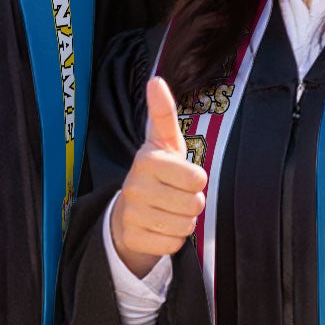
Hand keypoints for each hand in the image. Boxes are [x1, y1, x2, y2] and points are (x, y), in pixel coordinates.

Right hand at [109, 76, 206, 277]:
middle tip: (176, 196)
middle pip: (194, 204)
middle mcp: (135, 186)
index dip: (196, 180)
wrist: (128, 212)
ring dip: (184, 221)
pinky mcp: (132, 238)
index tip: (183, 175)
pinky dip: (172, 239)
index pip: (197, 178)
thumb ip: (163, 113)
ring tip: (168, 211)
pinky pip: (173, 244)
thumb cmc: (157, 173)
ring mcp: (131, 214)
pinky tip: (159, 228)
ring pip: (185, 226)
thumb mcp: (163, 142)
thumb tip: (156, 80)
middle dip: (192, 203)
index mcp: (147, 160)